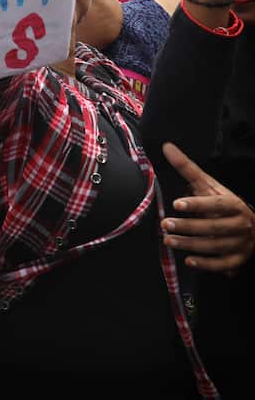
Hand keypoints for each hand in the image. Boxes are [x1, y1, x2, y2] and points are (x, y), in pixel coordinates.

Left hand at [161, 143, 254, 273]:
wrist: (252, 226)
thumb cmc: (223, 204)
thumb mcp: (209, 185)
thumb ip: (188, 168)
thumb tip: (167, 147)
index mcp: (233, 204)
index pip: (216, 204)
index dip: (197, 204)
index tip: (177, 204)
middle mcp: (240, 224)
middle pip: (213, 227)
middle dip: (188, 227)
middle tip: (165, 224)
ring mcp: (240, 243)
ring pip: (215, 246)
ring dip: (191, 245)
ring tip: (168, 240)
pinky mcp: (238, 259)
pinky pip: (223, 264)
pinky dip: (207, 264)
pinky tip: (189, 260)